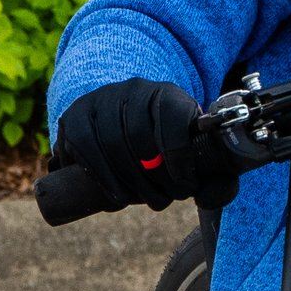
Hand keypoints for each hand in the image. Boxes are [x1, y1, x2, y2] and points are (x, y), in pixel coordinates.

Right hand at [57, 78, 210, 210]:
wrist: (121, 123)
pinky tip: (117, 196)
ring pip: (112, 144)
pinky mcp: (74, 117)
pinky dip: (103, 178)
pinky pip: (85, 148)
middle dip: (154, 179)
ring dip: (128, 183)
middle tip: (163, 201)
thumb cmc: (164, 144)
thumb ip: (213, 177)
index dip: (181, 159)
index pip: (174, 119)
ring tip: (142, 201)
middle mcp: (133, 90)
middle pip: (141, 137)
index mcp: (168, 94)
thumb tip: (216, 193)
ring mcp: (101, 100)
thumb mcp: (192, 153)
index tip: (186, 187)